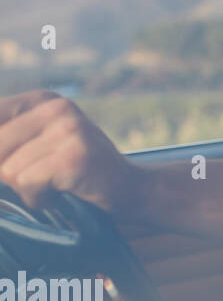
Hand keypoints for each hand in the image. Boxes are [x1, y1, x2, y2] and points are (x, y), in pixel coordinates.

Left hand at [0, 91, 139, 212]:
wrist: (132, 190)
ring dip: (24, 190)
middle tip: (35, 182)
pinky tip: (60, 196)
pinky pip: (27, 182)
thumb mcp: (41, 145)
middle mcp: (56, 107)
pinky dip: (38, 199)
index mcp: (42, 100)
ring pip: (8, 169)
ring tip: (51, 189)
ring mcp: (68, 129)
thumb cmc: (78, 172)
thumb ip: (7, 142)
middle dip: (7, 174)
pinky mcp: (74, 155)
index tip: (9, 167)